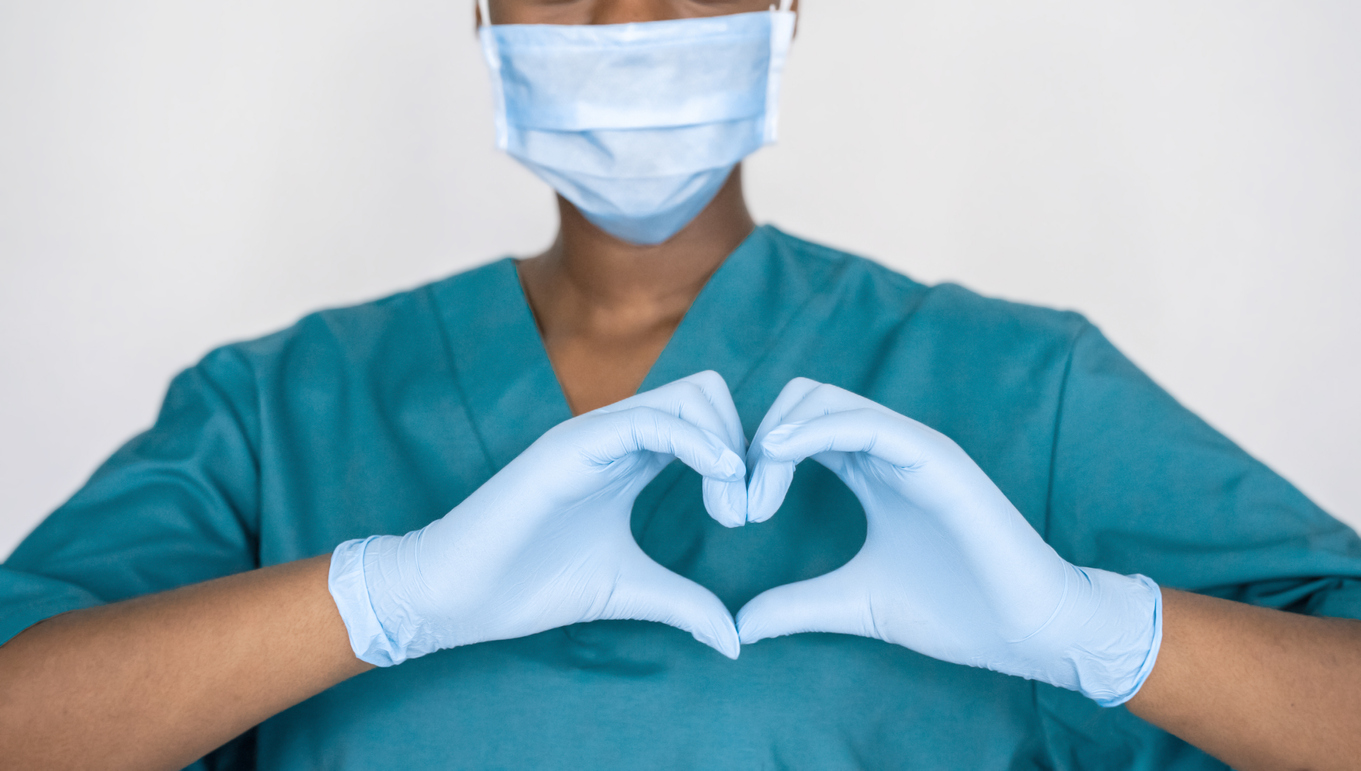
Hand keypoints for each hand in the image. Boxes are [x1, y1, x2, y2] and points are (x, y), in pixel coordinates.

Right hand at [329, 371, 748, 665]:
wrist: (456, 595)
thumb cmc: (530, 585)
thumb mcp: (629, 591)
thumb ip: (683, 604)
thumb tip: (735, 639)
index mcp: (631, 459)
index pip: (706, 421)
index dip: (741, 459)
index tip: (749, 515)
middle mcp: (617, 436)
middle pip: (707, 394)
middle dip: (744, 443)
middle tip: (744, 511)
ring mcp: (595, 434)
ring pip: (688, 395)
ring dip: (728, 444)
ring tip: (730, 510)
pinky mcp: (573, 445)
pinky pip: (650, 420)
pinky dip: (697, 442)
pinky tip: (719, 480)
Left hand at [739, 378, 1161, 705]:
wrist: (1026, 631)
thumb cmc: (954, 612)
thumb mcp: (854, 604)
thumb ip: (797, 606)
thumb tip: (739, 626)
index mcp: (869, 471)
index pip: (795, 430)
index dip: (754, 458)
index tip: (732, 511)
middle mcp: (887, 449)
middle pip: (800, 401)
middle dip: (755, 442)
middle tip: (737, 506)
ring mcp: (912, 447)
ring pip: (824, 400)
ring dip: (775, 437)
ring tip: (756, 499)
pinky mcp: (935, 457)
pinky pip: (865, 423)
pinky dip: (813, 431)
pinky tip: (779, 458)